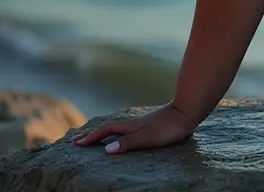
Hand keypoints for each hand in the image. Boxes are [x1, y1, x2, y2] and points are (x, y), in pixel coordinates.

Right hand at [72, 102, 195, 154]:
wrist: (187, 113)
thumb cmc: (168, 128)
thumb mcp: (147, 138)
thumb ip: (128, 143)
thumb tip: (106, 150)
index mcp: (129, 126)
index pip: (105, 131)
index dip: (91, 137)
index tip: (76, 143)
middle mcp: (132, 123)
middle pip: (107, 128)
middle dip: (92, 134)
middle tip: (76, 140)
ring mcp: (141, 123)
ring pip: (117, 128)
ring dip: (103, 133)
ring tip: (94, 138)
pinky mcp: (150, 125)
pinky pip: (127, 129)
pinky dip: (117, 133)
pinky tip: (122, 136)